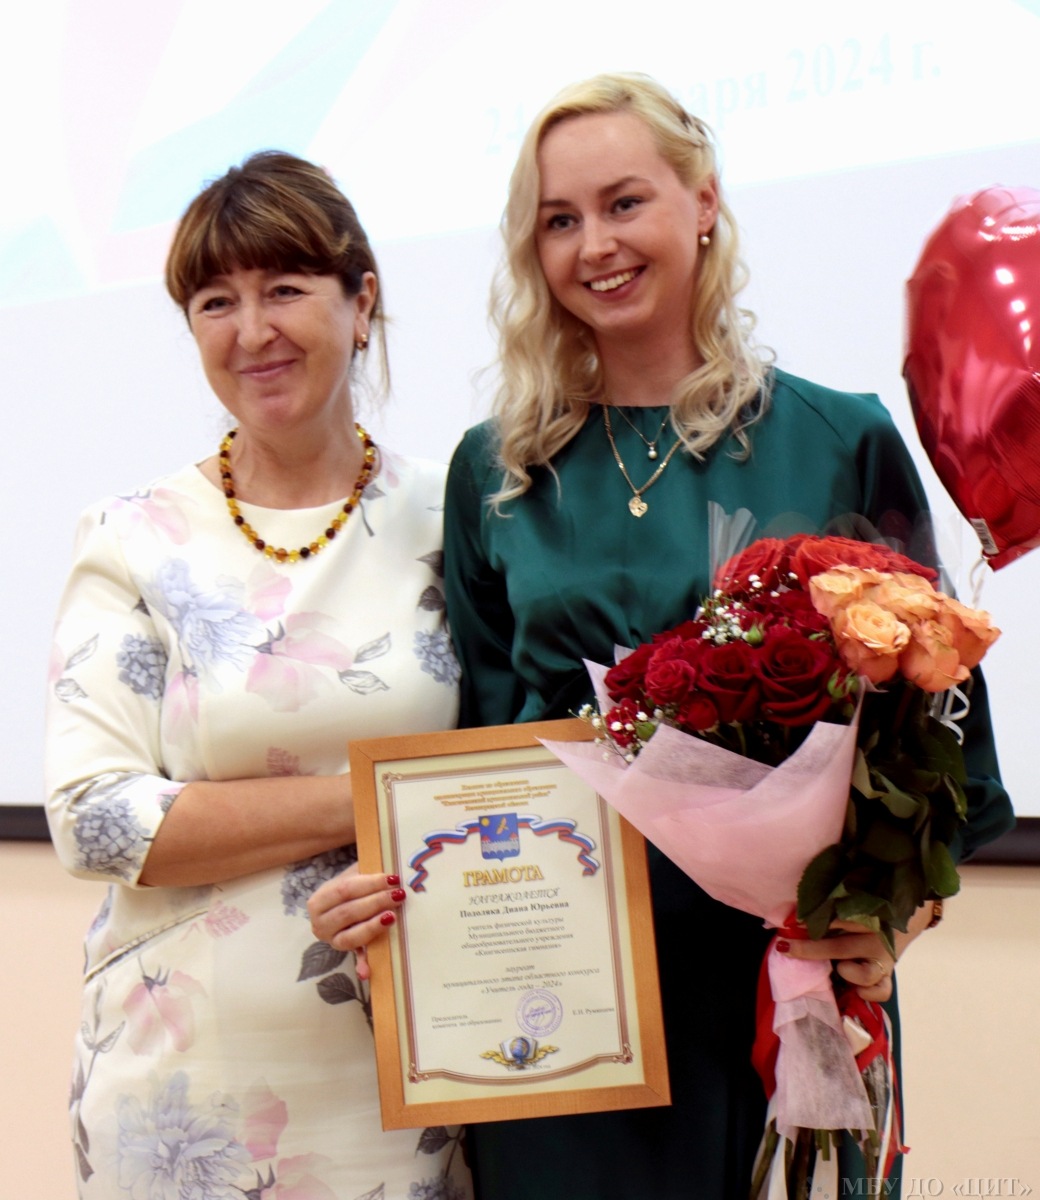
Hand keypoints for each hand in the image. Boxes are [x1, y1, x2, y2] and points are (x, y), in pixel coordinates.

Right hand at [307, 866, 406, 980]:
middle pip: (348, 913)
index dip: (369, 884)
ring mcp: (332, 941)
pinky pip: (356, 959)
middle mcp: (320, 924)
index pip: (344, 890)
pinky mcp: (348, 954)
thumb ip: (366, 874)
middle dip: (375, 903)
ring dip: (372, 927)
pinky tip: (367, 972)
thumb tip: (389, 875)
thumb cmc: (351, 886)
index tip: (392, 878)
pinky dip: (362, 966)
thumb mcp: (353, 875)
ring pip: (350, 937)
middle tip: (398, 895)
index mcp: (319, 901)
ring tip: (392, 917)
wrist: (341, 901)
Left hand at [777, 902, 938, 1002]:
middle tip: (787, 948)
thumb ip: (826, 914)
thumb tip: (789, 918)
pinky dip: (867, 993)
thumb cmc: (862, 917)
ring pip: (866, 974)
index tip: (791, 923)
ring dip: (847, 973)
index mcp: (864, 917)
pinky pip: (881, 992)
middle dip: (811, 950)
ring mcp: (883, 961)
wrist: (898, 924)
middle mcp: (874, 939)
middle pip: (841, 947)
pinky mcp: (888, 977)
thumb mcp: (848, 910)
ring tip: (840, 968)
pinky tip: (856, 988)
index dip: (812, 920)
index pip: (838, 918)